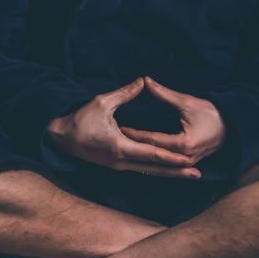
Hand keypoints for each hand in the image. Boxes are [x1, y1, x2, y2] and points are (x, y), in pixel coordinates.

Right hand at [45, 76, 201, 178]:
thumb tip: (143, 81)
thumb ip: (125, 93)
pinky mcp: (115, 165)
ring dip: (169, 174)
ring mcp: (118, 166)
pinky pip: (140, 170)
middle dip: (177, 172)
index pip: (152, 153)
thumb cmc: (79, 118)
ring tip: (188, 175)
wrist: (60, 137)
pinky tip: (166, 171)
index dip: (172, 157)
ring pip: (148, 172)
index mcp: (120, 147)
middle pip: (154, 168)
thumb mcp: (102, 102)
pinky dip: (155, 171)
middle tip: (198, 175)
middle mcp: (121, 161)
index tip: (189, 159)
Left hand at [119, 76, 226, 166]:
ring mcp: (185, 164)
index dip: (134, 133)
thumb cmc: (211, 113)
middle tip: (112, 140)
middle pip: (151, 154)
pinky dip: (150, 161)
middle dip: (132, 146)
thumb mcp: (187, 102)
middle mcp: (183, 158)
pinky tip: (137, 158)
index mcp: (183, 144)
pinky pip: (164, 165)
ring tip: (119, 151)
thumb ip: (164, 94)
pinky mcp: (186, 164)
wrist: (232, 128)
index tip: (117, 126)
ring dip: (139, 156)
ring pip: (156, 163)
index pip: (151, 139)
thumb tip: (145, 81)